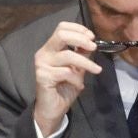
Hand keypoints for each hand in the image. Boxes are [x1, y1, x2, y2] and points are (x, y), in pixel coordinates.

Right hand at [33, 21, 100, 135]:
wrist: (53, 109)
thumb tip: (90, 43)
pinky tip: (79, 86)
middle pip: (61, 35)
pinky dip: (76, 79)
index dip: (78, 29)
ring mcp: (41, 64)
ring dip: (85, 63)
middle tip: (94, 48)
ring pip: (67, 55)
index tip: (92, 37)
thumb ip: (81, 54)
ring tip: (96, 70)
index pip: (61, 28)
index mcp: (51, 48)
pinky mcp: (42, 76)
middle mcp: (44, 53)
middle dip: (81, 39)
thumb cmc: (64, 88)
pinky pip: (66, 72)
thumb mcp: (77, 68)